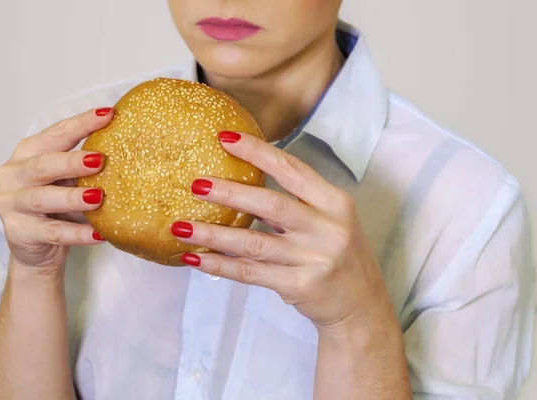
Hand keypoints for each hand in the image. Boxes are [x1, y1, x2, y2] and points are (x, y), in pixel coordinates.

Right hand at [0, 107, 113, 270]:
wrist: (37, 250)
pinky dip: (77, 233)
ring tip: (98, 197)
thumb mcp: (68, 181)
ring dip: (72, 197)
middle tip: (100, 160)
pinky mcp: (19, 232)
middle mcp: (14, 174)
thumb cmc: (56, 208)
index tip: (108, 114)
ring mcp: (12, 204)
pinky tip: (98, 234)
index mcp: (28, 153)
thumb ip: (86, 166)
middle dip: (72, 161)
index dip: (81, 124)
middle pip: (43, 164)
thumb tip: (129, 148)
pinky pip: (53, 232)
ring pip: (43, 198)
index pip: (56, 134)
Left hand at [171, 131, 395, 332]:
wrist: (362, 306)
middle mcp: (328, 228)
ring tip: (181, 227)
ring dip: (213, 234)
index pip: (292, 169)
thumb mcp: (329, 221)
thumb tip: (242, 182)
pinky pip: (250, 273)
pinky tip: (195, 258)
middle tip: (195, 184)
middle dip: (229, 192)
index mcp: (335, 202)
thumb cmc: (339, 255)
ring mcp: (314, 259)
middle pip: (271, 204)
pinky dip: (220, 265)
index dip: (257, 152)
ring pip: (254, 242)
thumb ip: (295, 203)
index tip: (225, 138)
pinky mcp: (300, 286)